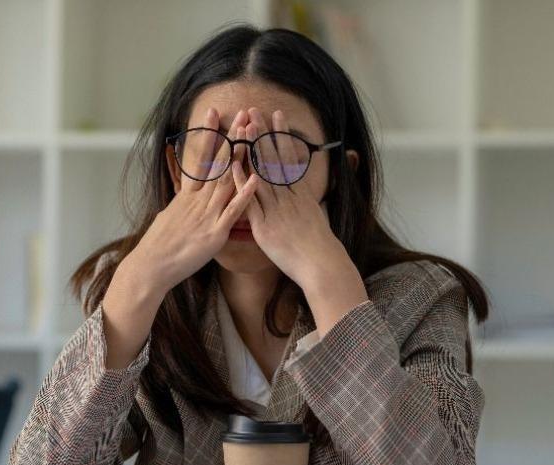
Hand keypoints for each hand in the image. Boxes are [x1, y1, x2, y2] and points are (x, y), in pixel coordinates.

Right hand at [124, 107, 259, 295]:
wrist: (151, 266)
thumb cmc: (159, 246)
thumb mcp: (169, 217)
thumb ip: (181, 205)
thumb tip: (183, 197)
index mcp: (188, 196)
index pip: (200, 157)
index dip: (208, 134)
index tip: (214, 112)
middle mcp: (198, 200)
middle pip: (218, 163)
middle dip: (232, 137)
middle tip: (242, 113)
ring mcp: (207, 214)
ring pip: (228, 180)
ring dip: (242, 156)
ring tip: (252, 134)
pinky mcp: (215, 233)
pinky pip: (233, 211)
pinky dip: (245, 194)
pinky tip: (256, 178)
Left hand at [232, 107, 367, 334]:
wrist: (321, 265)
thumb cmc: (318, 246)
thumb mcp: (316, 217)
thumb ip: (306, 202)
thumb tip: (303, 192)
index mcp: (300, 193)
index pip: (288, 158)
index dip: (281, 136)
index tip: (276, 116)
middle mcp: (288, 197)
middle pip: (274, 159)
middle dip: (263, 134)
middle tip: (255, 111)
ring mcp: (276, 209)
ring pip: (261, 173)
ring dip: (252, 149)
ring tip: (243, 127)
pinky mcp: (264, 225)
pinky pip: (250, 200)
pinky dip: (241, 182)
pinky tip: (233, 165)